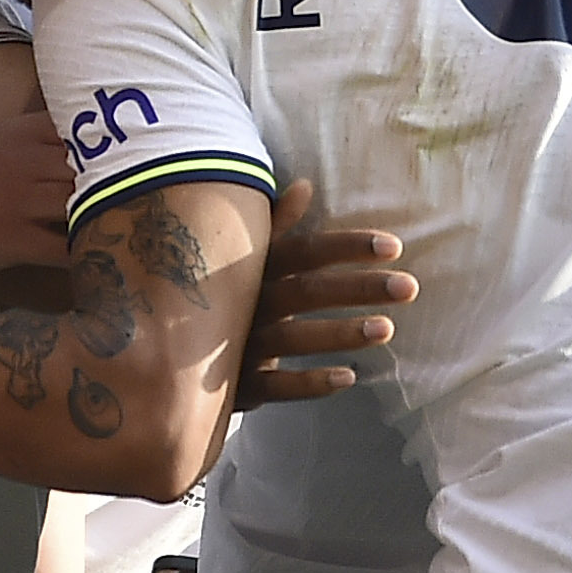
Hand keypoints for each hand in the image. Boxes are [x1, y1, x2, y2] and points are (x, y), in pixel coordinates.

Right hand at [236, 180, 404, 405]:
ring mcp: (239, 344)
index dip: (346, 246)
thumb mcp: (242, 259)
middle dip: (358, 287)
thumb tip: (304, 186)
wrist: (163, 353)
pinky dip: (309, 383)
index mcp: (253, 267)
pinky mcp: (237, 385)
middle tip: (409, 287)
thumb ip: (274, 227)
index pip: (304, 251)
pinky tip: (348, 378)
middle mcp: (246, 302)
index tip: (394, 246)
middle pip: (306, 292)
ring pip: (292, 338)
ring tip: (386, 329)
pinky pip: (275, 386)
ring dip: (339, 333)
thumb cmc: (219, 298)